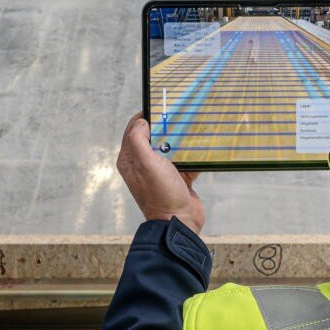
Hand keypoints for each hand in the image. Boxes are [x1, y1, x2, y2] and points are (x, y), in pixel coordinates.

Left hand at [117, 114, 204, 233]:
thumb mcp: (146, 163)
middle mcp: (143, 164)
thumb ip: (138, 140)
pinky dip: (192, 155)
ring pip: (171, 146)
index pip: (133, 130)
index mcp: (131, 160)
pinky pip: (185, 159)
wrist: (180, 221)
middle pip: (153, 136)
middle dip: (165, 127)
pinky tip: (199, 151)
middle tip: (176, 117)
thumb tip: (141, 123)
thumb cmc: (161, 194)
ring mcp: (161, 170)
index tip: (158, 107)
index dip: (144, 117)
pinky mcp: (177, 176)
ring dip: (181, 140)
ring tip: (190, 131)